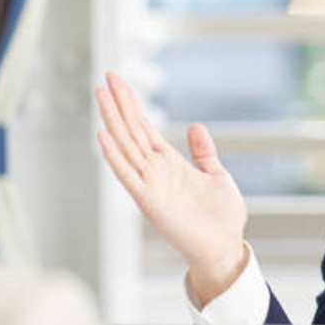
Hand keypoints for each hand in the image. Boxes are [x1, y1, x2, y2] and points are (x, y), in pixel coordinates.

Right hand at [95, 72, 247, 305]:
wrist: (224, 247)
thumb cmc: (221, 217)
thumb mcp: (217, 175)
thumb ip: (203, 151)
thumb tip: (195, 125)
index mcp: (170, 163)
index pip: (144, 128)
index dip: (132, 105)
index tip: (119, 83)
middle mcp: (155, 171)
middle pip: (132, 131)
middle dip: (119, 104)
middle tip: (107, 77)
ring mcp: (150, 185)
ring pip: (126, 146)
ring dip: (112, 121)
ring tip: (100, 96)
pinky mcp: (149, 201)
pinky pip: (127, 175)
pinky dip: (114, 156)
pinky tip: (104, 136)